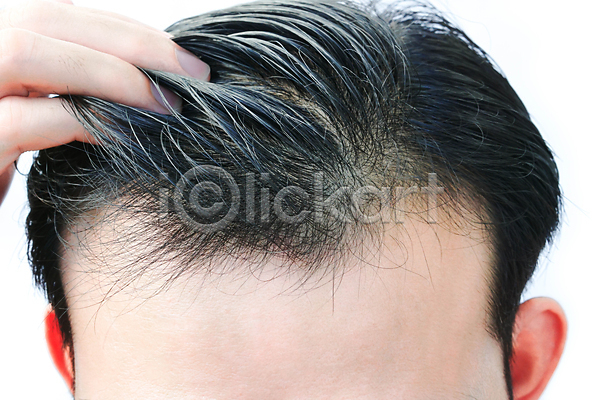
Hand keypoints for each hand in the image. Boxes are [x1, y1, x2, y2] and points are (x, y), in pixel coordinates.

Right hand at [0, 0, 209, 203]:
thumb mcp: (24, 112)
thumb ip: (63, 86)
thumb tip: (139, 78)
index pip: (55, 14)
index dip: (124, 30)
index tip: (181, 56)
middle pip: (47, 20)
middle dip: (132, 43)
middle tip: (195, 74)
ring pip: (29, 53)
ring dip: (111, 75)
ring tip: (167, 104)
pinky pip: (25, 119)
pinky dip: (86, 121)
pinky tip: (129, 135)